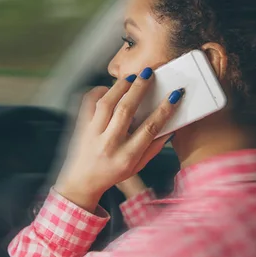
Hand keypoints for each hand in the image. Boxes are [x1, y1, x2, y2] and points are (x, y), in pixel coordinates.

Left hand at [54, 68, 183, 211]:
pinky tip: (109, 88)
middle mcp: (109, 144)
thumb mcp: (138, 166)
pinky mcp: (81, 127)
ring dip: (120, 87)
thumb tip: (170, 127)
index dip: (164, 110)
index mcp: (127, 156)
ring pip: (106, 104)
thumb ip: (154, 148)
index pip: (149, 128)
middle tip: (149, 74)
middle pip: (126, 110)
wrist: (82, 182)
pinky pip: (87, 103)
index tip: (174, 95)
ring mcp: (93, 134)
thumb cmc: (113, 173)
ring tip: (132, 77)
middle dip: (140, 89)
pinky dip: (98, 91)